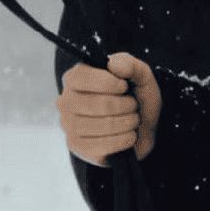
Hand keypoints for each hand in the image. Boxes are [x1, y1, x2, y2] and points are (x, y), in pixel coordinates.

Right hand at [56, 52, 161, 166]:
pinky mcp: (78, 146)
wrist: (142, 127)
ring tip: (133, 119)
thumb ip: (130, 64)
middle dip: (125, 105)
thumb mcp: (140, 76)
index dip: (108, 82)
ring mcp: (70, 125)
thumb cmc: (136, 98)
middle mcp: (67, 100)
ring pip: (103, 125)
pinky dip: (123, 139)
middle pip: (98, 104)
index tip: (124, 86)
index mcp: (76, 78)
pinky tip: (129, 134)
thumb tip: (113, 64)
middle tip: (133, 105)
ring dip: (127, 122)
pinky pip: (102, 145)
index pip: (82, 77)